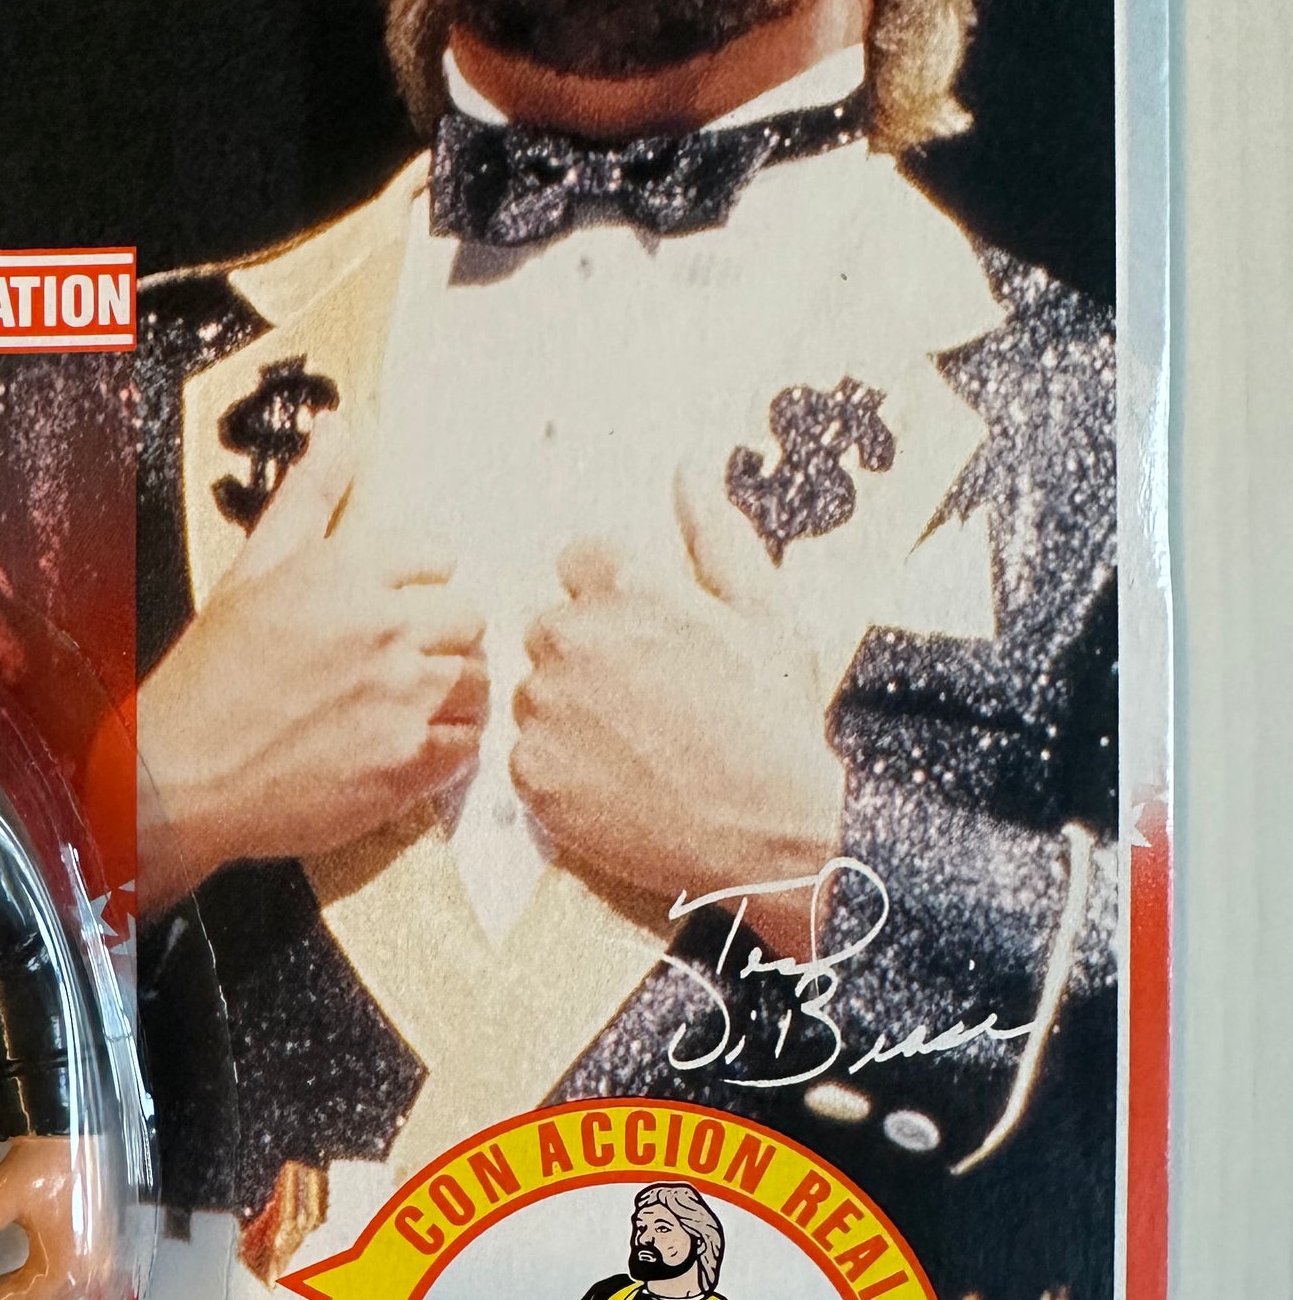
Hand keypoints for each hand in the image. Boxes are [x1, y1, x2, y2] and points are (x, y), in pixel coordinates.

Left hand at [0, 1138, 105, 1299]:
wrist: (73, 1132)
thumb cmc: (40, 1166)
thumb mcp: (0, 1195)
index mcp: (67, 1267)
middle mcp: (88, 1274)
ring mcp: (98, 1265)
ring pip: (50, 1299)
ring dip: (14, 1299)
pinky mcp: (98, 1252)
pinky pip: (62, 1285)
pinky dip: (34, 1288)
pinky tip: (13, 1278)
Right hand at [138, 413, 487, 911]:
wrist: (180, 777)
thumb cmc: (210, 677)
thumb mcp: (252, 568)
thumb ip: (309, 494)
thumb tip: (340, 426)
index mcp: (347, 571)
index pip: (437, 556)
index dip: (418, 585)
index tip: (394, 610)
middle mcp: (384, 627)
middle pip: (468, 618)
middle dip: (441, 638)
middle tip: (403, 663)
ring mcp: (402, 698)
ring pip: (476, 682)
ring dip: (452, 693)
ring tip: (410, 706)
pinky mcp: (408, 763)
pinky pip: (467, 745)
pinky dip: (448, 747)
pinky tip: (409, 746)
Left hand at [510, 482, 846, 955]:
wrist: (769, 831)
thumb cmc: (774, 720)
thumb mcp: (765, 613)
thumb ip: (716, 535)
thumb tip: (688, 468)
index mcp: (625, 586)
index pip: (577, 563)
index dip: (614, 600)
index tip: (648, 639)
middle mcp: (571, 637)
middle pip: (548, 628)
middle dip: (585, 654)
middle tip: (644, 702)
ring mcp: (545, 708)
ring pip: (534, 693)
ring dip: (568, 712)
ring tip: (633, 748)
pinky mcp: (531, 774)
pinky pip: (526, 756)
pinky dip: (560, 770)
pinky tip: (614, 784)